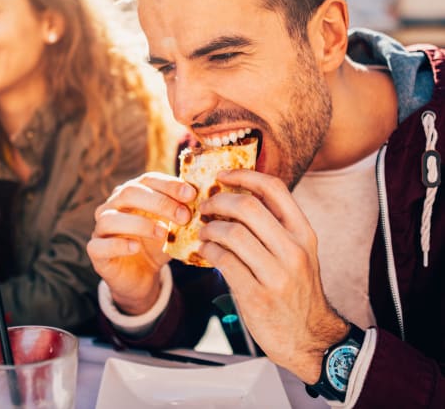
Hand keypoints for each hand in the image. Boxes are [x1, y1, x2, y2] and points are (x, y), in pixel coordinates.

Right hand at [87, 172, 196, 314]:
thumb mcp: (174, 227)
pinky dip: (118, 244)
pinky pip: (100, 245)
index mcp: (133, 192)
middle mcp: (113, 205)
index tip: (191, 194)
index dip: (169, 184)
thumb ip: (184, 214)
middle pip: (129, 193)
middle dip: (159, 202)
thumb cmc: (157, 244)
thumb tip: (207, 202)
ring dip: (140, 223)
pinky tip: (136, 247)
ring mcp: (101, 227)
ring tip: (163, 233)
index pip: (148, 179)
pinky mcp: (95, 250)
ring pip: (111, 218)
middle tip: (184, 216)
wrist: (142, 275)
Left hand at [197, 169, 347, 383]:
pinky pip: (224, 262)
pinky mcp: (257, 296)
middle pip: (248, 206)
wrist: (309, 337)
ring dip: (210, 228)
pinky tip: (204, 250)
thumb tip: (237, 197)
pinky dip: (208, 251)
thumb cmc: (296, 289)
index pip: (274, 188)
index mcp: (303, 233)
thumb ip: (275, 227)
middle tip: (205, 206)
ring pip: (233, 233)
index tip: (222, 175)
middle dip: (219, 200)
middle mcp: (293, 250)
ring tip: (203, 231)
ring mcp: (277, 274)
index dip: (244, 175)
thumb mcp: (298, 253)